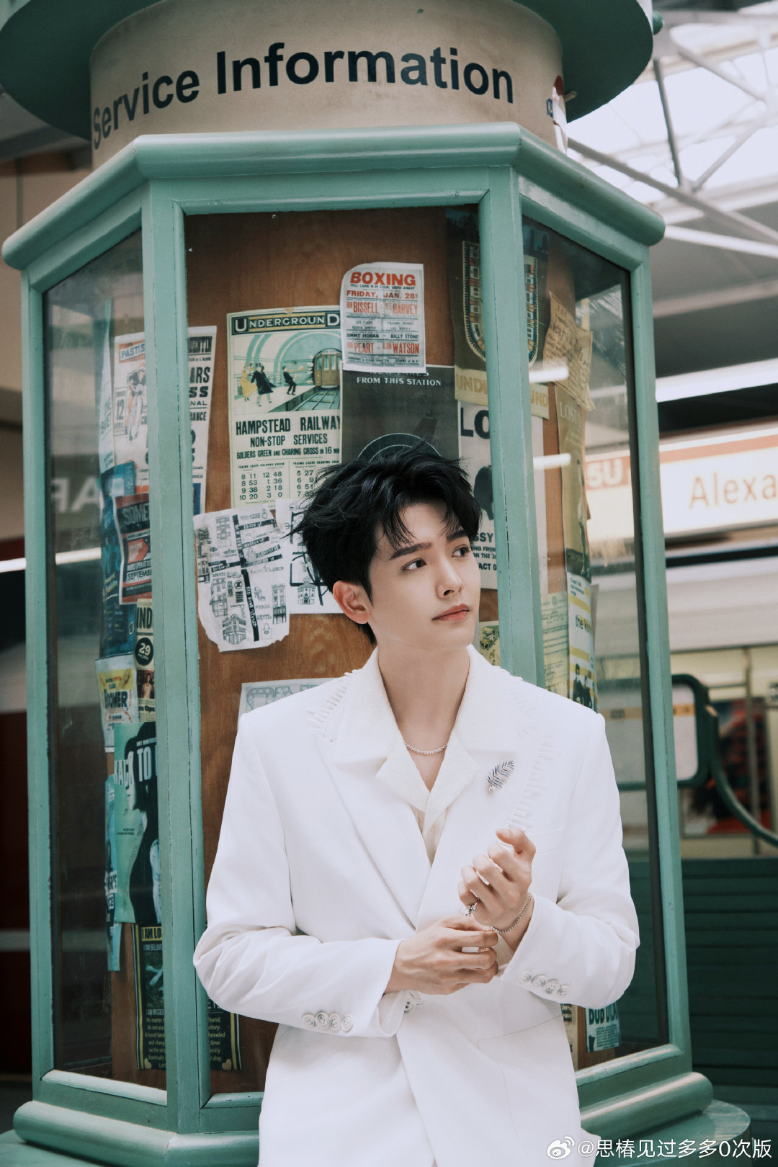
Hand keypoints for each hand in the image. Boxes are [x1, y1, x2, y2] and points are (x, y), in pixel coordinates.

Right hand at [384, 915, 498, 995]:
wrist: (403, 965)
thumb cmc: (425, 942)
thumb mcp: (442, 924)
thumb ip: (465, 922)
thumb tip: (487, 927)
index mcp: (445, 939)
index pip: (481, 939)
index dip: (492, 937)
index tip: (491, 936)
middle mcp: (447, 960)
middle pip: (486, 959)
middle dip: (493, 953)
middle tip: (488, 950)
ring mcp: (448, 977)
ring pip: (484, 976)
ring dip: (490, 967)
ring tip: (485, 961)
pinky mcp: (449, 989)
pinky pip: (472, 983)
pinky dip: (474, 974)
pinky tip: (468, 968)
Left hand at [458, 827, 534, 931]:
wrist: (515, 912)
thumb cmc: (516, 877)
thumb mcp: (525, 856)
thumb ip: (518, 837)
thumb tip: (499, 831)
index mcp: (523, 877)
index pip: (498, 854)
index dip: (492, 848)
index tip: (493, 854)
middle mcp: (512, 894)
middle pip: (484, 867)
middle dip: (478, 858)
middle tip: (480, 861)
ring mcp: (497, 907)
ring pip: (471, 881)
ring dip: (466, 870)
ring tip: (471, 870)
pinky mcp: (483, 915)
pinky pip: (464, 895)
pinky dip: (462, 885)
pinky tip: (469, 885)